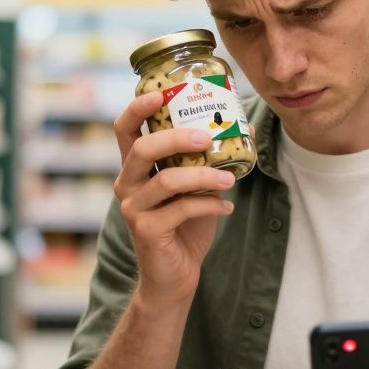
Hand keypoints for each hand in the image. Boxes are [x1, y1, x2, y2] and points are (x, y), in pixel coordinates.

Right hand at [113, 91, 236, 305]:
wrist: (174, 276)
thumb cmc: (183, 226)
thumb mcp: (195, 187)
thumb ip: (206, 161)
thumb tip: (244, 130)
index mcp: (134, 168)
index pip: (124, 129)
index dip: (137, 108)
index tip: (160, 92)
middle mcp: (127, 184)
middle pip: (142, 148)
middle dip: (177, 138)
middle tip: (207, 138)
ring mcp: (133, 208)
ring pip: (167, 180)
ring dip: (203, 176)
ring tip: (229, 179)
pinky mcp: (146, 231)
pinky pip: (182, 209)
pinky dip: (210, 204)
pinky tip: (227, 207)